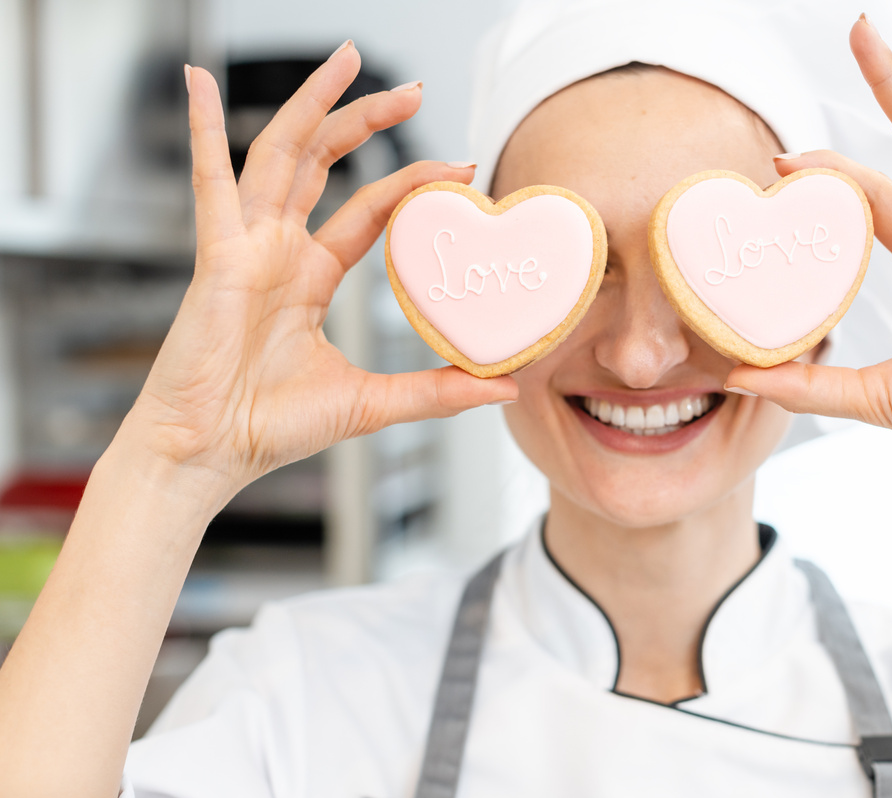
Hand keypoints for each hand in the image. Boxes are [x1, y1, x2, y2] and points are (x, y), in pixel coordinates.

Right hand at [129, 43, 516, 490]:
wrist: (209, 455)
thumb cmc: (271, 429)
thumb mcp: (370, 403)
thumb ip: (435, 391)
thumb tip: (503, 386)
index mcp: (308, 276)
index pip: (366, 210)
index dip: (410, 184)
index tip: (460, 168)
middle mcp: (276, 250)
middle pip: (324, 163)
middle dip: (366, 121)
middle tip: (415, 92)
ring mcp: (245, 247)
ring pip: (279, 154)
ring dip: (312, 105)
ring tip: (348, 59)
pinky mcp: (216, 256)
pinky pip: (209, 181)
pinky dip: (202, 128)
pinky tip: (198, 80)